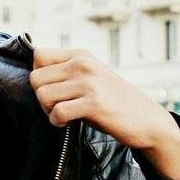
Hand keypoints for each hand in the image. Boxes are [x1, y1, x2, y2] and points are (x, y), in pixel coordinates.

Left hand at [29, 47, 179, 151]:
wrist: (147, 120)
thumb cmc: (112, 102)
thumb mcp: (90, 77)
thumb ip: (66, 72)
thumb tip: (32, 75)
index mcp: (80, 55)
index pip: (38, 56)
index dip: (39, 77)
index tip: (54, 90)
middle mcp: (83, 64)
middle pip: (35, 78)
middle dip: (41, 97)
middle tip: (58, 107)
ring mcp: (89, 83)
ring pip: (42, 94)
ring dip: (48, 110)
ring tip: (65, 114)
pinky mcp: (93, 103)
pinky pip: (57, 112)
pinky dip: (57, 122)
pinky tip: (68, 123)